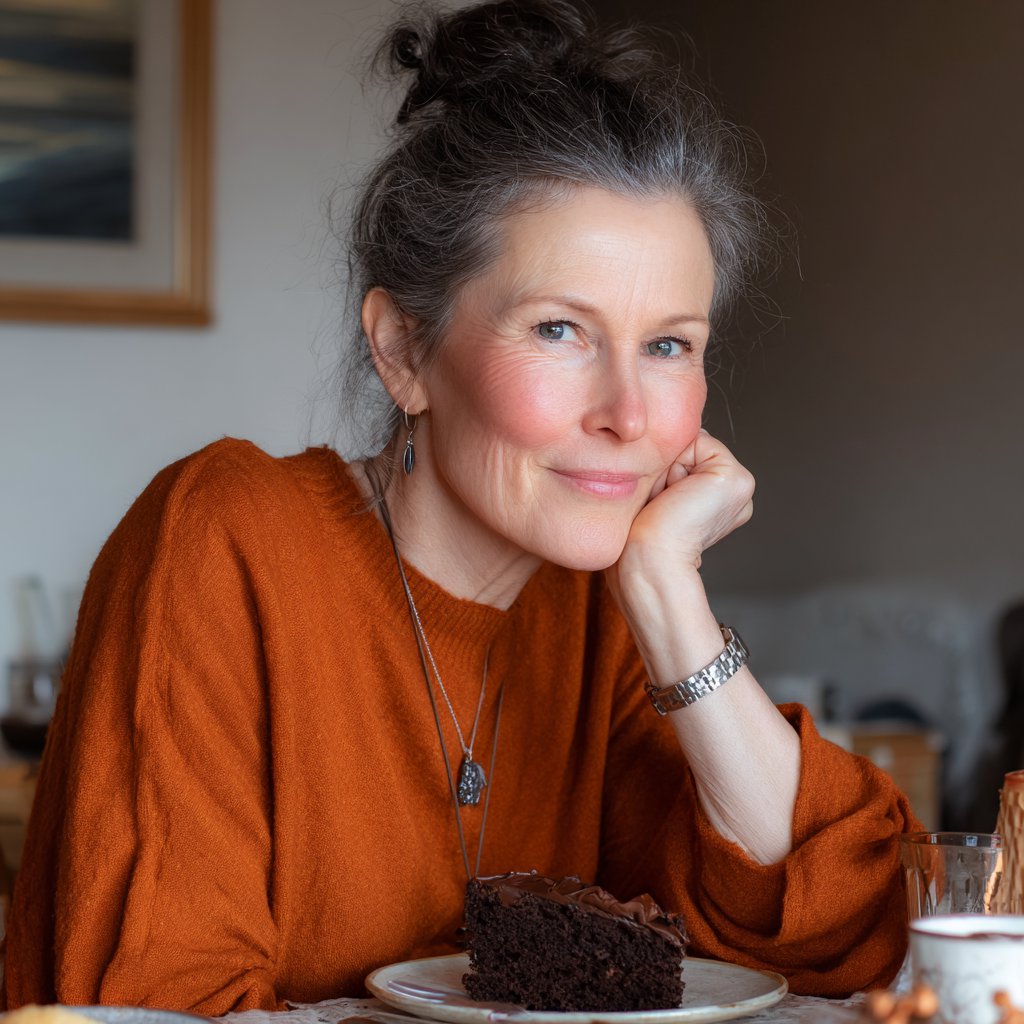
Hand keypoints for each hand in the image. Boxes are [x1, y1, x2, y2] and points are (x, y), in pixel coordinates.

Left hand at [620, 429, 754, 575]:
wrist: (647, 559)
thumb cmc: (641, 536)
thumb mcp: (659, 493)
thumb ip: (672, 468)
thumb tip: (673, 441)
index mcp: (720, 499)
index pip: (689, 456)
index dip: (665, 469)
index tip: (660, 501)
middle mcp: (736, 493)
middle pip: (691, 448)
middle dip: (669, 467)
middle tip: (663, 502)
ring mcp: (741, 486)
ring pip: (694, 444)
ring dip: (671, 467)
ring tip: (668, 500)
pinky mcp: (737, 479)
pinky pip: (699, 441)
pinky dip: (678, 464)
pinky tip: (677, 494)